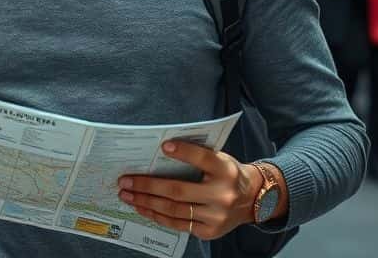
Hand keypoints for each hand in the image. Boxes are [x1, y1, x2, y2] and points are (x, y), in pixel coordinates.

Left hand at [118, 142, 263, 240]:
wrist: (253, 200)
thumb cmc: (227, 175)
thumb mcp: (220, 160)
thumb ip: (197, 156)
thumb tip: (159, 152)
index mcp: (226, 171)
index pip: (203, 158)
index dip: (183, 152)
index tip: (163, 146)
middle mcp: (222, 195)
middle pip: (177, 190)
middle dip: (146, 186)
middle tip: (124, 181)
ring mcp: (216, 216)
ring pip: (173, 210)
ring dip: (145, 202)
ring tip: (127, 195)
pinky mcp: (210, 232)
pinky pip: (177, 224)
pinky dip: (157, 216)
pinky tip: (142, 208)